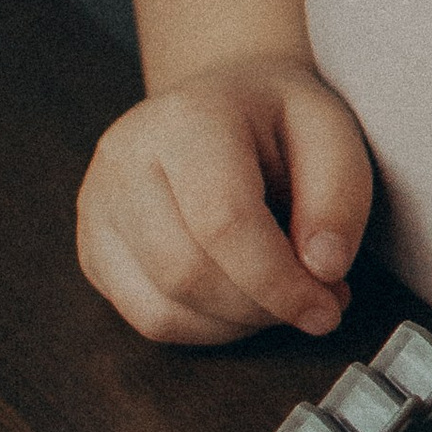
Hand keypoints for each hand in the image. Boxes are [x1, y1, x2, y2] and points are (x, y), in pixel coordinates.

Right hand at [76, 55, 373, 345]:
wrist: (224, 104)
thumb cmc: (279, 121)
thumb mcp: (333, 134)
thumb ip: (339, 198)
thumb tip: (324, 270)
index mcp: (188, 118)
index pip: (223, 222)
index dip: (278, 282)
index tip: (327, 310)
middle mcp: (126, 158)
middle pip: (187, 272)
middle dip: (261, 307)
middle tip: (317, 302)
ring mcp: (98, 205)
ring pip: (162, 308)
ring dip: (237, 324)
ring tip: (281, 297)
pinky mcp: (93, 248)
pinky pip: (147, 317)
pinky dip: (206, 328)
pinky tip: (242, 303)